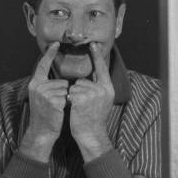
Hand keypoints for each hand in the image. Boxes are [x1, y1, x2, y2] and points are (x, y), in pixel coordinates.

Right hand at [20, 42, 67, 161]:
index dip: (49, 54)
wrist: (42, 131)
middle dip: (63, 92)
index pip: (43, 65)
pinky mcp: (53, 100)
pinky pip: (67, 96)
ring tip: (57, 108)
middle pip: (62, 81)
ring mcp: (45, 93)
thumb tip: (60, 79)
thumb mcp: (41, 97)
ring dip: (65, 98)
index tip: (55, 43)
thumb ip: (46, 85)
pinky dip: (67, 104)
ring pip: (66, 89)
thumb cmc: (45, 114)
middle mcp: (38, 86)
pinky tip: (59, 111)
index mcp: (35, 83)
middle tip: (55, 104)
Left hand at [68, 42, 113, 161]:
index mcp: (108, 88)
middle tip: (83, 106)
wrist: (91, 134)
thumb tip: (87, 78)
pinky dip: (69, 100)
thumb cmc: (93, 119)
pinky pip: (70, 93)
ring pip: (74, 86)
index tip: (93, 44)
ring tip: (80, 108)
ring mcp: (92, 94)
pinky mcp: (82, 98)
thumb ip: (97, 88)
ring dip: (73, 96)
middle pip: (82, 80)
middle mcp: (102, 89)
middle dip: (78, 91)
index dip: (97, 56)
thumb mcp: (101, 101)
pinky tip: (75, 109)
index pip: (101, 68)